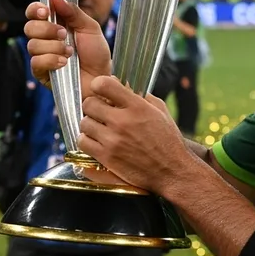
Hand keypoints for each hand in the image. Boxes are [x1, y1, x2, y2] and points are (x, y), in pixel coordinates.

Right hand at [24, 0, 111, 98]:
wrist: (101, 78)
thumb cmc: (96, 54)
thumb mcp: (90, 28)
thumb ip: (73, 12)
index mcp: (55, 25)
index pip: (35, 13)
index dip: (36, 9)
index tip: (46, 11)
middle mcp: (45, 39)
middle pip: (29, 27)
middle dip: (46, 29)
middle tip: (63, 34)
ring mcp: (42, 56)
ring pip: (32, 45)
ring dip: (53, 47)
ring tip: (70, 52)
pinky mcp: (41, 72)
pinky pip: (36, 62)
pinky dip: (51, 60)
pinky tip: (64, 63)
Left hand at [78, 76, 193, 194]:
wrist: (171, 171)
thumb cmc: (168, 141)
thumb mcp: (160, 112)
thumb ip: (141, 97)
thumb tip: (123, 85)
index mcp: (137, 107)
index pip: (104, 84)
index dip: (99, 84)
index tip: (101, 89)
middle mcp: (123, 121)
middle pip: (89, 103)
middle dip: (94, 106)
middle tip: (100, 112)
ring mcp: (112, 140)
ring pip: (84, 123)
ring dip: (90, 124)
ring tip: (100, 128)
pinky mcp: (106, 157)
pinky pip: (82, 142)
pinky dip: (87, 140)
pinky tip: (97, 141)